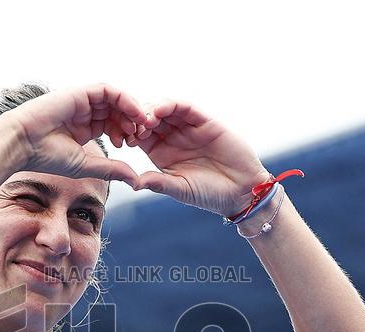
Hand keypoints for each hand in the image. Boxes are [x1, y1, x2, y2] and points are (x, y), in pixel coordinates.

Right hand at [0, 83, 147, 188]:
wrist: (22, 144)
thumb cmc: (46, 157)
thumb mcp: (86, 165)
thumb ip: (111, 169)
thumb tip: (136, 180)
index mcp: (84, 129)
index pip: (112, 125)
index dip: (126, 133)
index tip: (133, 146)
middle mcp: (84, 113)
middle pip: (116, 111)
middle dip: (131, 122)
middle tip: (140, 136)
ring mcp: (82, 101)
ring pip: (115, 100)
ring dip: (130, 111)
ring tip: (139, 125)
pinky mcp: (80, 92)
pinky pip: (108, 91)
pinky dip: (124, 99)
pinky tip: (133, 113)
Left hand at [128, 99, 272, 217]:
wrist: (241, 191)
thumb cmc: (209, 194)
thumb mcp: (180, 189)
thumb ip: (159, 183)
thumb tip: (134, 183)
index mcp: (161, 152)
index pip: (140, 136)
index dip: (129, 134)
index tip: (122, 139)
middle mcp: (173, 137)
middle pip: (149, 119)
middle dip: (137, 118)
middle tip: (130, 125)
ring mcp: (188, 128)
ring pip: (165, 110)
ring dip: (151, 110)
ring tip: (144, 119)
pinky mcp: (205, 121)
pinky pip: (185, 108)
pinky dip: (171, 105)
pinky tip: (159, 111)